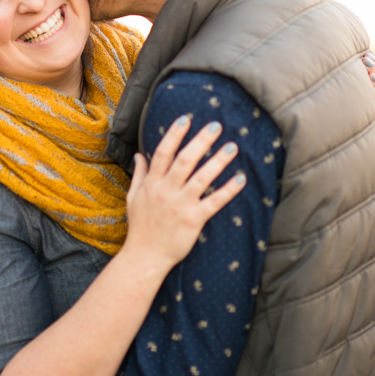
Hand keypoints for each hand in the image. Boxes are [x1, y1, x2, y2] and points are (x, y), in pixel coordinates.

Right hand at [124, 115, 244, 272]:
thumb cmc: (140, 227)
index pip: (163, 152)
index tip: (186, 119)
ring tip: (232, 147)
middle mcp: (166, 191)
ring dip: (218, 161)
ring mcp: (180, 205)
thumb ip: (139, 174)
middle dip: (200, 141)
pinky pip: (213, 202)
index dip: (174, 134)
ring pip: (201, 178)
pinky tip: (240, 179)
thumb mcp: (133, 197)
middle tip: (216, 126)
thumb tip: (140, 155)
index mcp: (152, 183)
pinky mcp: (193, 220)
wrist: (145, 257)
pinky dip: (227, 191)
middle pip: (185, 160)